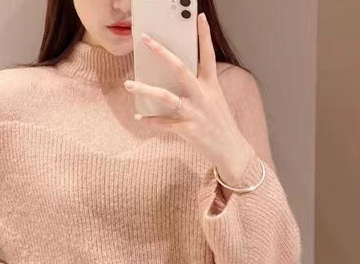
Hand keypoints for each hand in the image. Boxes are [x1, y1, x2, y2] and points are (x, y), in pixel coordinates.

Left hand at [123, 12, 256, 184]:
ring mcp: (194, 113)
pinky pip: (164, 124)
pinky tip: (140, 118)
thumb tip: (177, 75)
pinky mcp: (187, 131)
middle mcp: (203, 96)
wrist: (231, 150)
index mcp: (212, 86)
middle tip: (146, 40)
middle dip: (162, 53)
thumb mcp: (215, 100)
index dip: (204, 35)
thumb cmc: (219, 123)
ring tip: (129, 84)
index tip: (199, 16)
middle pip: (180, 69)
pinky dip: (150, 121)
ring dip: (145, 90)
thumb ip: (199, 86)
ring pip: (166, 97)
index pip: (208, 55)